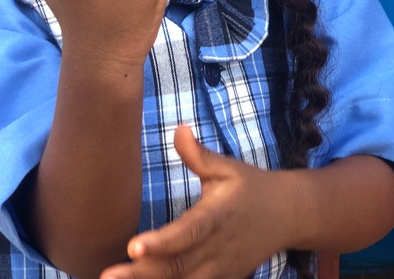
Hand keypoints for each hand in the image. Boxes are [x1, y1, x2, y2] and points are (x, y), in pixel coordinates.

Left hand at [100, 125, 292, 278]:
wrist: (287, 215)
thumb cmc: (249, 186)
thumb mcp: (227, 167)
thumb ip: (199, 155)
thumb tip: (178, 128)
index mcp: (219, 216)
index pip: (188, 233)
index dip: (162, 242)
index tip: (133, 247)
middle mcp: (219, 248)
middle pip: (178, 267)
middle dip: (142, 274)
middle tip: (106, 275)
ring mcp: (221, 270)